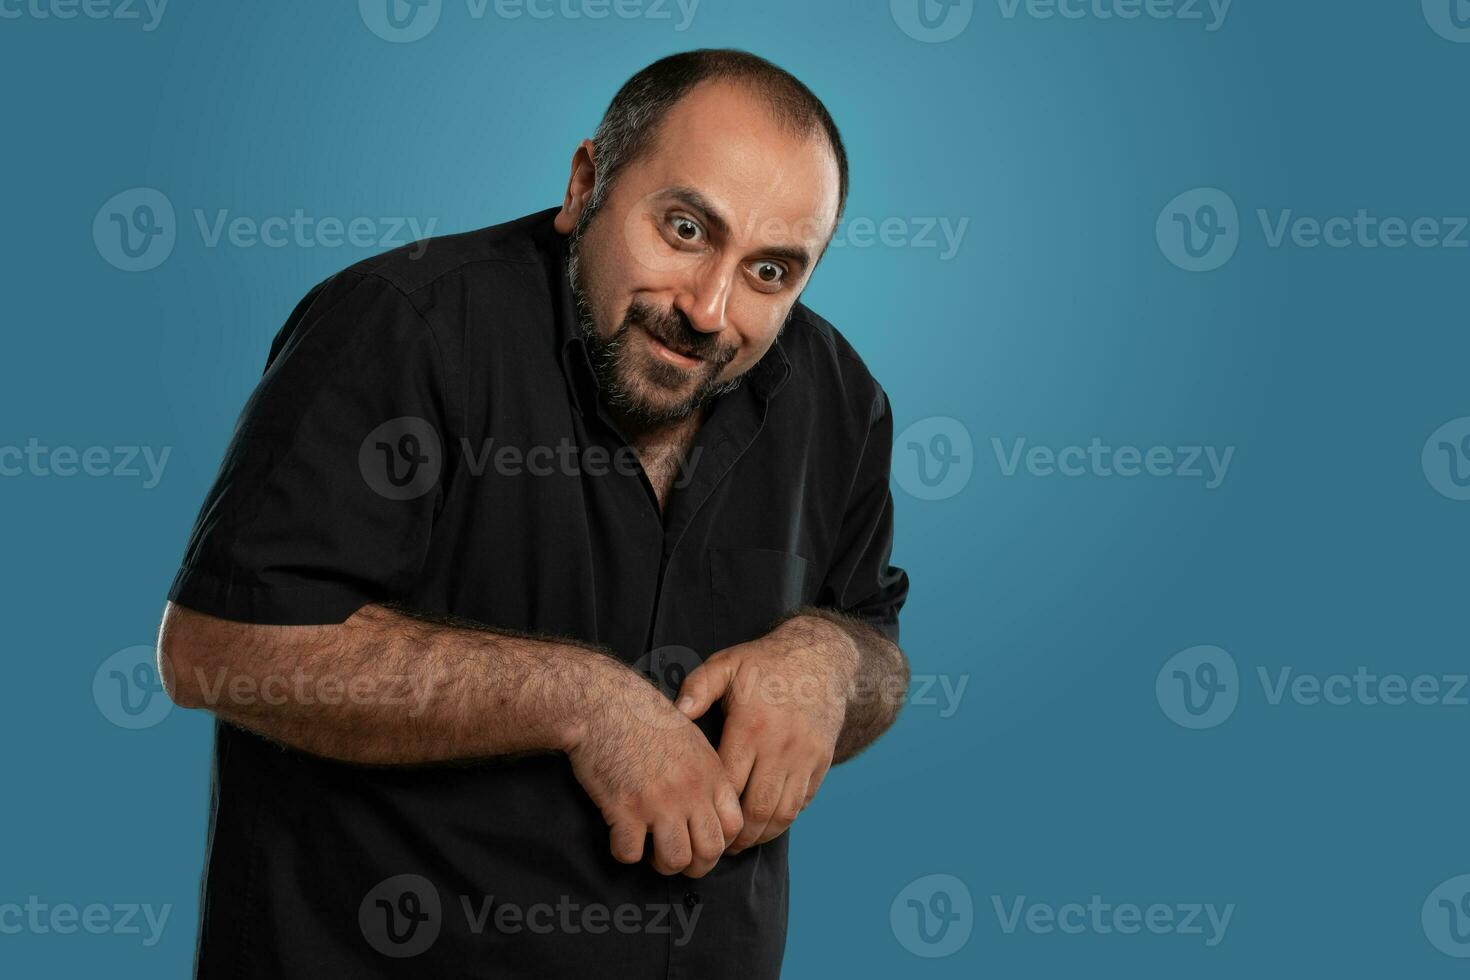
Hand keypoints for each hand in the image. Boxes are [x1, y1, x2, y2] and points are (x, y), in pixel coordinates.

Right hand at [566, 665, 744, 877]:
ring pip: (674, 860)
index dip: (720, 842)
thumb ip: (705, 771)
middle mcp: (691, 791)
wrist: (604, 704)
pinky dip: (623, 852)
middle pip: (709, 851)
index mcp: (710, 773)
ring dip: (661, 864)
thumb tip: (707, 803)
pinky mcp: (624, 809)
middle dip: (694, 865)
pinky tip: (619, 836)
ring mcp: (658, 802)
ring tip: (650, 851)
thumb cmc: (643, 715)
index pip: (734, 826)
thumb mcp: (690, 736)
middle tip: (677, 858)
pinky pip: (630, 854)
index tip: (702, 842)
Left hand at [673, 615, 858, 853]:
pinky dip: (785, 818)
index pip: (728, 784)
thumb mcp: (727, 664)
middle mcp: (780, 747)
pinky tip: (768, 823)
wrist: (821, 655)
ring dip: (762, 834)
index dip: (712, 810)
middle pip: (757, 809)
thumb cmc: (766, 662)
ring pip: (783, 812)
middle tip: (720, 846)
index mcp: (750, 727)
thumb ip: (698, 687)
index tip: (698, 820)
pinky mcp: (822, 761)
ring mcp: (804, 756)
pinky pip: (803, 801)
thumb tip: (676, 712)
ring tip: (743, 842)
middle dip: (737, 836)